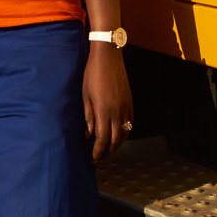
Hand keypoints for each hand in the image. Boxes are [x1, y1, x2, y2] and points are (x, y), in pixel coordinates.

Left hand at [82, 45, 133, 163]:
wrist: (108, 57)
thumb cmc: (92, 74)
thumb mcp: (85, 96)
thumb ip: (88, 117)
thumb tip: (88, 135)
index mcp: (104, 111)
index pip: (102, 139)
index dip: (97, 152)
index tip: (92, 159)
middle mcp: (117, 111)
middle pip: (115, 140)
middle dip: (107, 151)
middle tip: (99, 157)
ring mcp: (126, 106)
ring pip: (125, 132)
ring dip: (117, 144)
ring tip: (108, 148)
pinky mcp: (130, 101)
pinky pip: (130, 122)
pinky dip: (125, 132)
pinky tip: (119, 134)